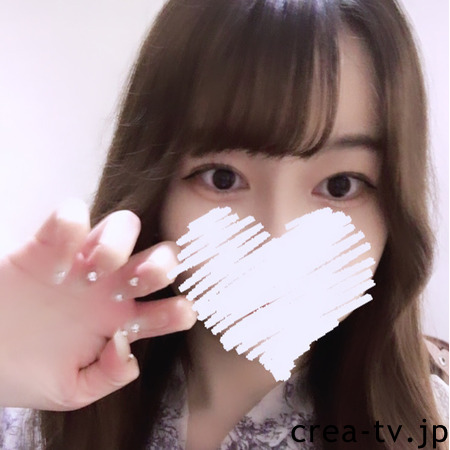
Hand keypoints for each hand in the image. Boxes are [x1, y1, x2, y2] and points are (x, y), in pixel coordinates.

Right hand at [0, 199, 195, 410]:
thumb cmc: (24, 371)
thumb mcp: (70, 390)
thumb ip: (107, 378)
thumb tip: (129, 353)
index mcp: (120, 321)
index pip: (167, 310)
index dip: (180, 309)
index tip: (181, 313)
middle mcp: (109, 288)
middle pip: (159, 257)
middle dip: (163, 262)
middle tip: (143, 279)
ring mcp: (80, 265)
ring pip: (123, 226)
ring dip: (119, 241)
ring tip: (97, 267)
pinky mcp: (44, 248)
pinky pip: (68, 220)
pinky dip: (71, 224)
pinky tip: (60, 257)